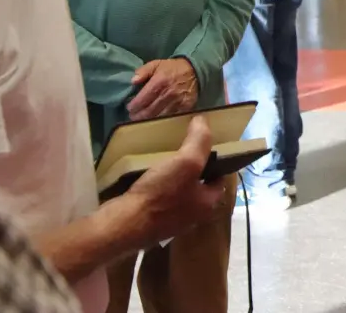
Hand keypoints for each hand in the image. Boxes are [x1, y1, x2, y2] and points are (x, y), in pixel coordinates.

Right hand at [120, 116, 229, 246]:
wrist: (125, 223)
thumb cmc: (161, 194)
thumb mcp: (187, 162)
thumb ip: (199, 141)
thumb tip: (203, 121)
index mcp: (209, 203)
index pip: (220, 177)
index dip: (215, 158)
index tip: (204, 143)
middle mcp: (194, 215)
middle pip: (198, 184)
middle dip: (192, 166)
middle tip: (182, 147)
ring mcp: (172, 220)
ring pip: (178, 190)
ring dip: (173, 175)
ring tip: (164, 156)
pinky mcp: (151, 220)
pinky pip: (159, 198)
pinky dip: (157, 184)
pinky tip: (148, 172)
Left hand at [128, 58, 198, 119]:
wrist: (195, 70)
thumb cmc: (173, 68)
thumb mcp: (156, 64)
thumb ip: (143, 71)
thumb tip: (132, 81)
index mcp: (158, 82)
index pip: (142, 99)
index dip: (133, 106)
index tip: (129, 108)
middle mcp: (167, 93)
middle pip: (149, 111)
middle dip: (139, 116)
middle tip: (133, 117)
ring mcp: (177, 102)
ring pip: (159, 116)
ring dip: (149, 120)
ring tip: (142, 120)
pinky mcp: (185, 107)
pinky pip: (171, 118)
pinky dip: (163, 121)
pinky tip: (156, 121)